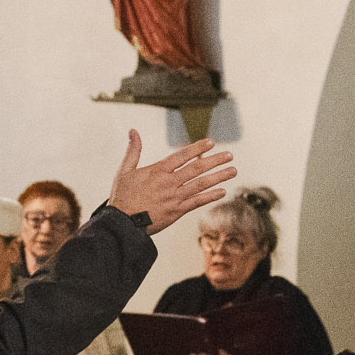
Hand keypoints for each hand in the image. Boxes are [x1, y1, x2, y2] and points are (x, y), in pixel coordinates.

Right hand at [108, 131, 234, 233]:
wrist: (122, 223)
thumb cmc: (122, 197)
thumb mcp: (124, 171)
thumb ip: (133, 150)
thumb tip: (133, 131)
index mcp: (158, 170)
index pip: (182, 155)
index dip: (197, 148)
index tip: (211, 142)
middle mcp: (169, 182)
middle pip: (197, 168)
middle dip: (215, 160)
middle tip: (230, 155)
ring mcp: (175, 197)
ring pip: (201, 184)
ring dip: (218, 177)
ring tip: (233, 170)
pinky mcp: (177, 212)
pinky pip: (197, 202)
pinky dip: (210, 196)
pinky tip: (223, 192)